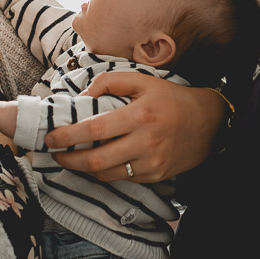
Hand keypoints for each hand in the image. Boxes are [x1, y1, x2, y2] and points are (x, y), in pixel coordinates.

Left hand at [43, 72, 226, 182]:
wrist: (209, 123)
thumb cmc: (171, 99)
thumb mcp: (143, 80)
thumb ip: (110, 81)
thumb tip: (83, 96)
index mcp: (140, 115)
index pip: (95, 129)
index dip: (68, 136)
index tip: (50, 138)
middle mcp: (146, 142)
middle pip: (96, 160)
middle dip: (69, 160)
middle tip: (54, 154)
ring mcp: (151, 163)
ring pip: (107, 174)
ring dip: (83, 169)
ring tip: (71, 159)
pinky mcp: (156, 176)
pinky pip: (122, 178)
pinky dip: (105, 172)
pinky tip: (97, 163)